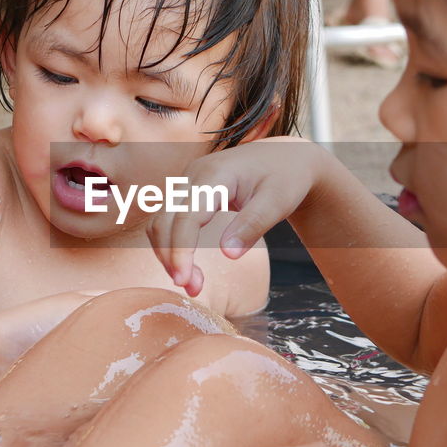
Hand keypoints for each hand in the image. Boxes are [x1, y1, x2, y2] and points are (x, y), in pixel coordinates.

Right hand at [147, 137, 325, 296]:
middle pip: (165, 220)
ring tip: (194, 284)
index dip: (181, 249)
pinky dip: (173, 246)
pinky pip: (168, 222)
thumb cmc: (285, 177)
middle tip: (194, 289)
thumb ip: (252, 225)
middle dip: (172, 257)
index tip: (184, 280)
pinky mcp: (187, 193)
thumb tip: (228, 254)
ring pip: (161, 222)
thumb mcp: (278, 202)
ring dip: (169, 254)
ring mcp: (187, 182)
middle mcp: (194, 175)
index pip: (187, 215)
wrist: (285, 157)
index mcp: (216, 173)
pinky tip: (189, 267)